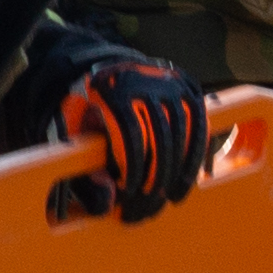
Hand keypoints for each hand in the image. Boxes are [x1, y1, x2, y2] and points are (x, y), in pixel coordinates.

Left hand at [56, 56, 203, 223]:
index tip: (129, 190)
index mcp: (107, 87)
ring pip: (183, 130)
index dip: (133, 165)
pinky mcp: (188, 87)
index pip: (130, 130)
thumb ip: (83, 173)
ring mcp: (168, 81)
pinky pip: (199, 125)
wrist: (107, 75)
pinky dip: (197, 155)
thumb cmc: (86, 117)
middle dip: (158, 171)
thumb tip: (110, 193)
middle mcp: (142, 78)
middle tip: (151, 197)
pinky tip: (188, 180)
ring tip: (170, 195)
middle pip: (159, 132)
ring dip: (179, 168)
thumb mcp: (72, 143)